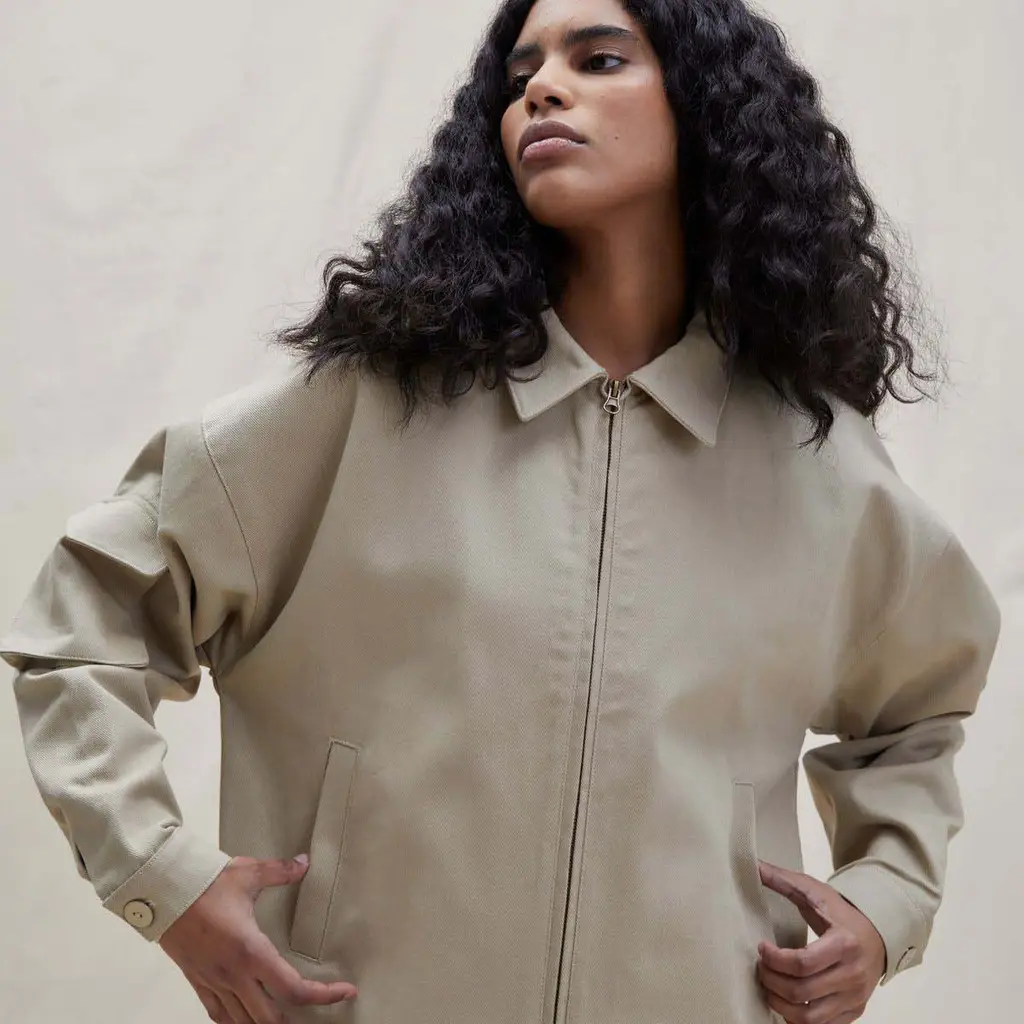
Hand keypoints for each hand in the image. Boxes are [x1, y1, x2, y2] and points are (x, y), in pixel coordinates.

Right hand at [159, 854, 357, 1022]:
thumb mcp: (249, 873)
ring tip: (287, 1018)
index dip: (323, 996)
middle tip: (319, 1011)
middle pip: (270, 1019)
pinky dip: (236, 1023)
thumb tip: (305, 862)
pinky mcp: (198, 982)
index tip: (345, 992)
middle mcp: (234, 975)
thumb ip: (281, 871)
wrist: (163, 892)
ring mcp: (214, 982)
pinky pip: (218, 1015)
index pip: (293, 988)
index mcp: (251, 951)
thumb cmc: (206, 884)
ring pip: (243, 1023)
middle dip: (296, 1021)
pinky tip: (246, 1021)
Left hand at [755, 861, 885, 1023]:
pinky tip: (786, 1001)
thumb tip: (752, 864)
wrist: (878, 934)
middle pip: (802, 991)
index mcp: (845, 944)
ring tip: (769, 986)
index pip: (803, 963)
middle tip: (760, 968)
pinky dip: (798, 1018)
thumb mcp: (815, 892)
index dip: (775, 959)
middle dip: (771, 981)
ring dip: (780, 1004)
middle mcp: (853, 975)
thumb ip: (783, 880)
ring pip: (809, 1017)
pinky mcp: (854, 1012)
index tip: (761, 948)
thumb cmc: (841, 913)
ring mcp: (855, 997)